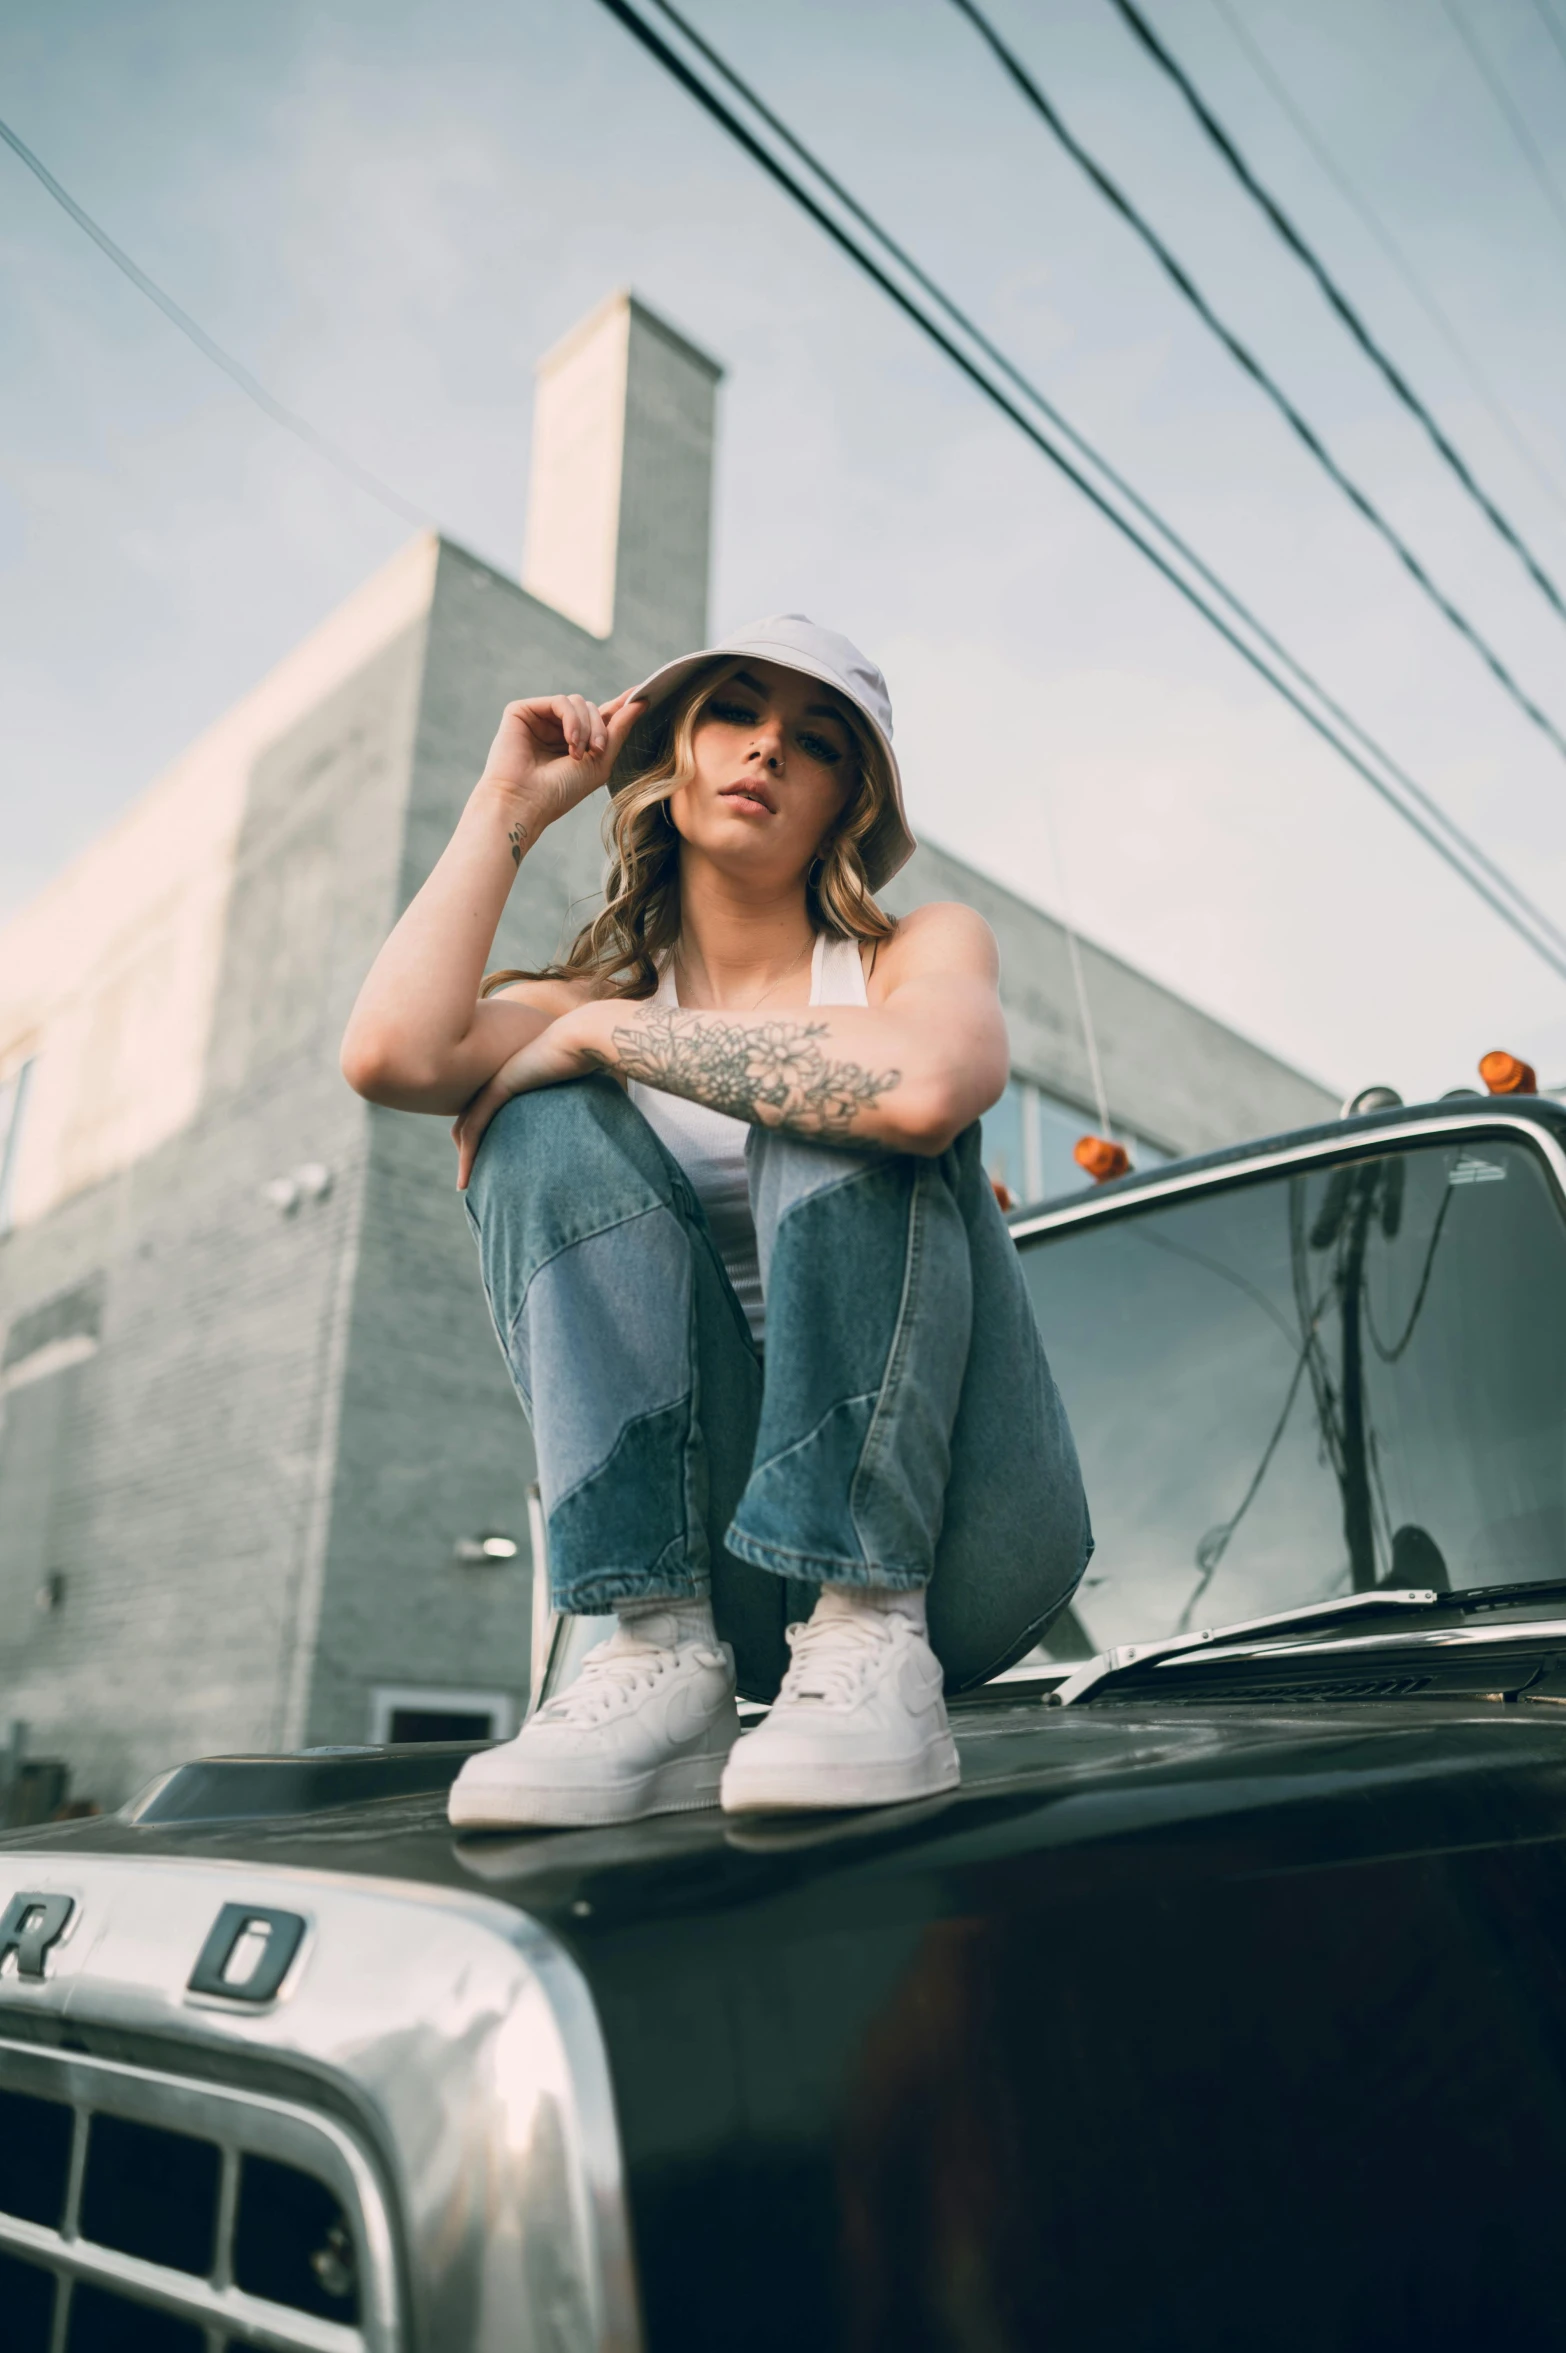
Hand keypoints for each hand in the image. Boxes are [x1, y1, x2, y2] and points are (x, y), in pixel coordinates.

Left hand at [451, 1004, 612, 1187]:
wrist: (582, 1038)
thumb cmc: (588, 1060)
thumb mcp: (576, 1088)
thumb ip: (573, 1104)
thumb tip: (592, 1125)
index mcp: (511, 1080)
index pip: (484, 1111)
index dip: (479, 1137)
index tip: (482, 1161)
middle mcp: (497, 1080)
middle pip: (468, 1118)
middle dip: (465, 1148)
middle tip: (468, 1177)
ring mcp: (494, 1083)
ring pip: (466, 1126)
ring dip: (464, 1157)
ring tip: (464, 1184)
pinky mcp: (497, 1089)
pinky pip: (474, 1126)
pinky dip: (468, 1153)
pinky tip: (465, 1175)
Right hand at [477, 688, 643, 830]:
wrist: (525, 802)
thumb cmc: (560, 791)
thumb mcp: (600, 762)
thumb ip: (619, 730)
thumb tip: (640, 701)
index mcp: (573, 743)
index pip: (599, 717)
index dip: (620, 706)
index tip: (643, 696)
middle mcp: (555, 729)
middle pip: (592, 708)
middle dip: (601, 728)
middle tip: (597, 750)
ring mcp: (539, 720)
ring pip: (578, 702)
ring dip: (585, 727)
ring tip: (578, 753)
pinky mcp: (522, 712)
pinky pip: (560, 701)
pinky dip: (571, 719)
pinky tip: (569, 741)